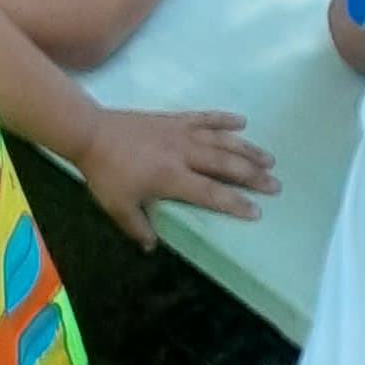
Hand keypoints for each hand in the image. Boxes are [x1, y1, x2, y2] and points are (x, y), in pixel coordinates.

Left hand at [74, 107, 278, 246]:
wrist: (90, 133)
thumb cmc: (105, 173)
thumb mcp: (118, 206)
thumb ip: (138, 227)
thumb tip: (152, 247)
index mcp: (172, 178)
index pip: (211, 193)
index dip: (235, 203)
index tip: (256, 211)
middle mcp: (184, 154)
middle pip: (226, 165)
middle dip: (252, 176)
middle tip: (275, 185)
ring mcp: (181, 133)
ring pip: (222, 141)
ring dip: (247, 150)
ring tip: (269, 159)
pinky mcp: (175, 119)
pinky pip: (205, 118)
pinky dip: (224, 119)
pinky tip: (242, 121)